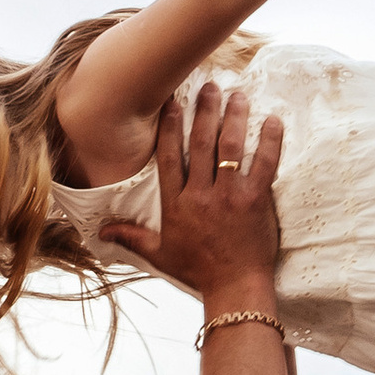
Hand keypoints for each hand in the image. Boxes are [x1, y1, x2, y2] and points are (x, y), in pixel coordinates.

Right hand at [98, 78, 283, 296]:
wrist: (235, 288)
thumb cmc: (199, 272)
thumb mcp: (160, 255)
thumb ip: (132, 237)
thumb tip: (102, 232)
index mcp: (176, 204)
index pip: (168, 156)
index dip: (169, 126)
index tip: (172, 101)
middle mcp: (201, 194)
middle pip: (200, 142)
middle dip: (204, 110)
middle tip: (209, 85)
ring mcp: (230, 195)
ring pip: (230, 146)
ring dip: (234, 116)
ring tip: (237, 95)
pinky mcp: (257, 200)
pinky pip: (265, 163)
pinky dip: (270, 140)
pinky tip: (272, 119)